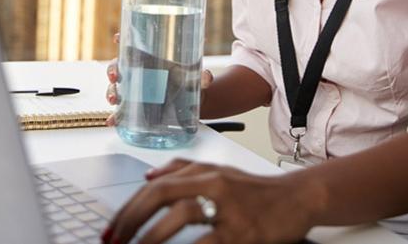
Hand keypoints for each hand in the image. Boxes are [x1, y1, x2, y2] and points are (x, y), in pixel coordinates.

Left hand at [101, 159, 314, 243]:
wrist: (296, 198)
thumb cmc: (254, 190)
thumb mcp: (219, 172)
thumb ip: (183, 171)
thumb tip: (147, 177)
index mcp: (205, 171)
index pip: (157, 185)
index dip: (130, 206)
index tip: (112, 228)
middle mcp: (213, 183)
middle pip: (162, 193)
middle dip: (131, 218)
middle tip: (112, 241)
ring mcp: (228, 207)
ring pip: (181, 214)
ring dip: (151, 236)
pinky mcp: (242, 232)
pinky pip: (206, 242)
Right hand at [105, 31, 213, 126]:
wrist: (190, 103)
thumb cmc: (187, 81)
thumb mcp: (194, 76)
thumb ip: (202, 77)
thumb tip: (207, 77)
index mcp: (148, 58)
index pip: (131, 45)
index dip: (122, 40)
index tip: (118, 38)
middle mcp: (137, 72)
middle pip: (117, 65)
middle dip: (112, 69)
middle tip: (115, 75)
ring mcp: (134, 90)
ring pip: (115, 88)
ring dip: (111, 92)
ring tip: (115, 99)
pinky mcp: (134, 108)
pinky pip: (120, 111)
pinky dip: (115, 117)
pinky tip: (113, 121)